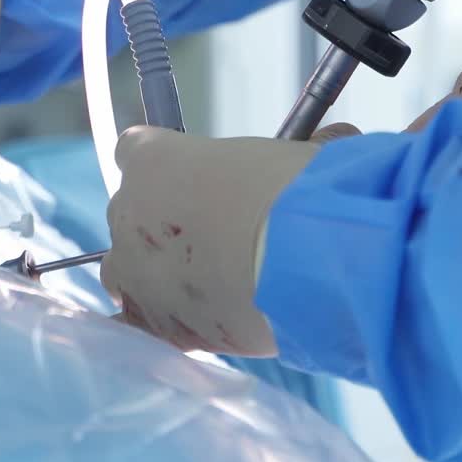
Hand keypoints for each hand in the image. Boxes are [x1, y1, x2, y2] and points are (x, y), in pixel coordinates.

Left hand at [100, 128, 319, 354]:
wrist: (298, 259)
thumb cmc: (295, 192)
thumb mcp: (300, 154)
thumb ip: (305, 148)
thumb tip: (340, 136)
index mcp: (152, 158)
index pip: (134, 150)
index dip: (167, 167)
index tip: (196, 179)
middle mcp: (128, 209)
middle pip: (130, 210)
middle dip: (163, 221)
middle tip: (214, 233)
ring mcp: (132, 269)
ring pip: (121, 268)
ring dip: (150, 271)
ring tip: (201, 281)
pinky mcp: (151, 321)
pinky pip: (130, 324)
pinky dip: (149, 322)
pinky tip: (180, 323)